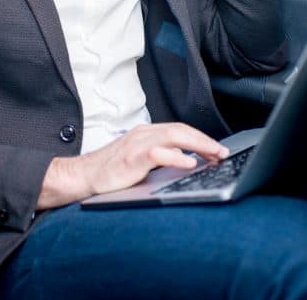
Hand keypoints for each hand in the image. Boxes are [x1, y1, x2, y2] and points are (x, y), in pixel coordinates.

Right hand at [37, 123, 228, 208]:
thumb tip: (187, 158)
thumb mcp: (140, 160)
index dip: (201, 138)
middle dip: (205, 140)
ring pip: (174, 136)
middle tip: (223, 152)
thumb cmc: (110, 171)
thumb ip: (161, 156)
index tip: (218, 149)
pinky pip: (158, 153)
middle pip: (181, 130)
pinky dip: (177, 156)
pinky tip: (190, 162)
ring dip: (198, 145)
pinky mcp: (132, 158)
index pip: (179, 129)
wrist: (83, 176)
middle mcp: (143, 134)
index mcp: (146, 133)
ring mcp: (137, 144)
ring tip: (215, 154)